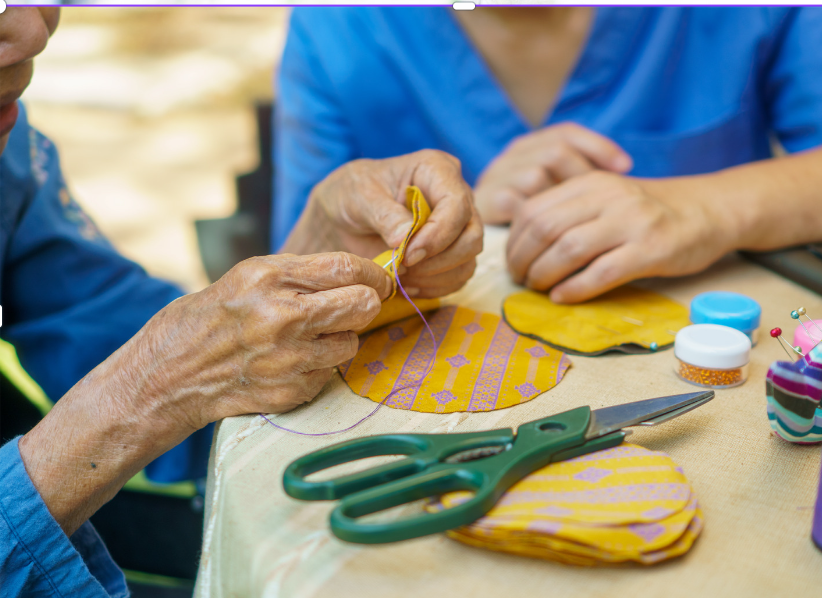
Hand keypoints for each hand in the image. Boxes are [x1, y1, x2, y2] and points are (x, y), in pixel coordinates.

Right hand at [133, 252, 392, 430]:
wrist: (171, 374)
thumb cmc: (212, 317)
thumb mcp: (249, 276)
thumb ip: (301, 273)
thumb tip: (358, 274)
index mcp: (269, 278)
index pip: (346, 269)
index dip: (374, 274)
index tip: (380, 280)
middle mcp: (281, 317)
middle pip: (361, 306)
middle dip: (364, 305)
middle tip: (355, 307)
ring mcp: (287, 359)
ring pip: (351, 344)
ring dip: (339, 340)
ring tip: (311, 337)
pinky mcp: (289, 392)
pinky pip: (329, 374)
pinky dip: (319, 368)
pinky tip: (291, 362)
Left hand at [283, 149, 482, 298]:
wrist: (346, 215)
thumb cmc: (353, 194)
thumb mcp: (359, 196)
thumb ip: (383, 215)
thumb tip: (405, 239)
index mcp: (438, 170)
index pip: (457, 205)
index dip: (437, 235)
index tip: (408, 254)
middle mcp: (456, 196)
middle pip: (471, 236)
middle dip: (439, 260)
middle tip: (404, 267)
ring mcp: (458, 226)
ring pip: (468, 260)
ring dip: (436, 277)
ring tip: (401, 277)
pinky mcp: (453, 252)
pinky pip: (458, 277)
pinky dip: (434, 287)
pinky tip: (407, 284)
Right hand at [474, 123, 632, 223]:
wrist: (468, 231)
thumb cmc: (529, 217)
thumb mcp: (553, 190)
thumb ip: (577, 178)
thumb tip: (625, 170)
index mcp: (529, 146)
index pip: (567, 133)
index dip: (599, 147)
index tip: (626, 168)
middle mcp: (511, 155)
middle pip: (555, 152)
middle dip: (580, 176)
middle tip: (599, 204)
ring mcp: (496, 176)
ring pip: (537, 176)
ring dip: (558, 202)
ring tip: (576, 223)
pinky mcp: (487, 201)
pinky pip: (519, 205)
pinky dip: (540, 221)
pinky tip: (555, 238)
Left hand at [506, 171, 732, 302]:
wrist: (710, 209)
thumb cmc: (649, 210)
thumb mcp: (607, 197)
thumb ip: (571, 212)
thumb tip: (524, 246)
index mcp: (591, 183)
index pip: (534, 210)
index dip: (514, 241)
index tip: (512, 262)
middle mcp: (608, 198)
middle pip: (545, 230)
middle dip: (523, 260)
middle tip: (520, 280)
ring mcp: (631, 222)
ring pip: (568, 250)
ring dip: (544, 276)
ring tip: (539, 289)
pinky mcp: (650, 250)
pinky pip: (601, 272)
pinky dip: (575, 289)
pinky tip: (563, 297)